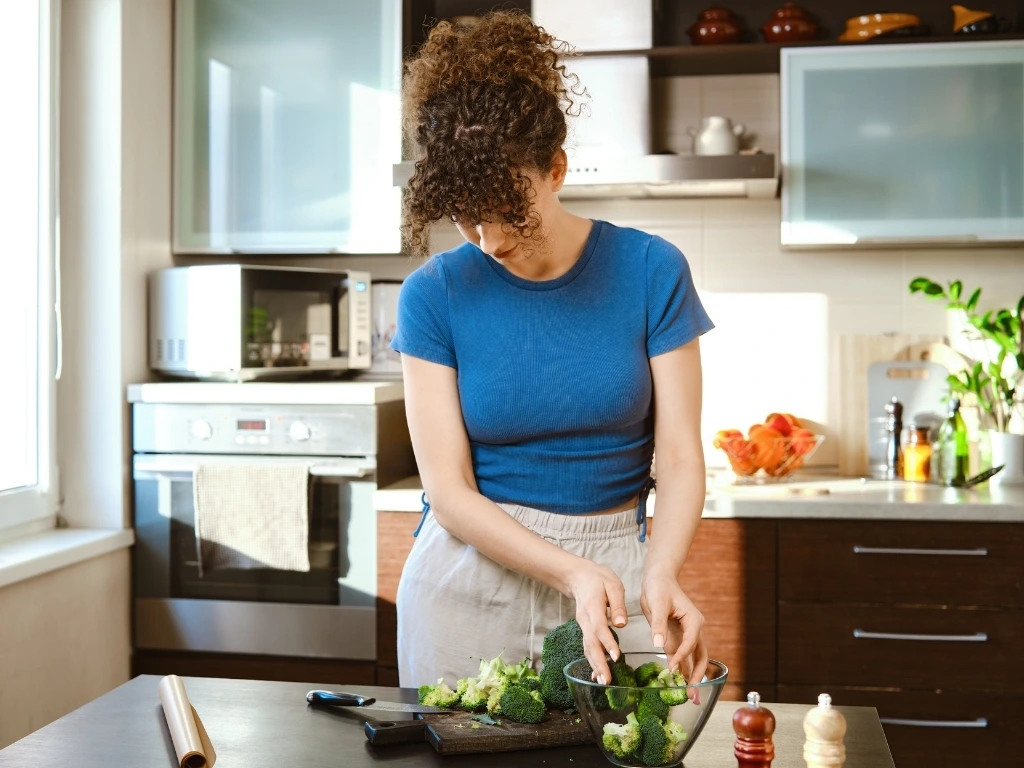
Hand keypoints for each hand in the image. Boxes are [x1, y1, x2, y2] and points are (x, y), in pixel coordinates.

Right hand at [566, 561, 627, 685]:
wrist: (578, 576)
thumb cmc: (598, 579)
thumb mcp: (612, 584)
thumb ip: (617, 604)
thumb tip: (621, 624)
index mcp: (593, 606)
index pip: (599, 627)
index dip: (607, 643)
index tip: (617, 657)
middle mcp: (585, 619)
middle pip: (591, 643)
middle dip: (599, 663)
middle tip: (607, 680)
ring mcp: (582, 625)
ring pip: (587, 648)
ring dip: (595, 665)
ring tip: (603, 682)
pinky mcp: (585, 629)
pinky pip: (587, 646)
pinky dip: (591, 661)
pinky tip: (597, 674)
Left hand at [640, 570, 707, 684]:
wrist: (658, 579)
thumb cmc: (659, 588)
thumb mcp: (658, 604)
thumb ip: (658, 625)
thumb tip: (658, 645)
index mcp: (694, 620)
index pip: (691, 643)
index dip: (682, 656)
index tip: (672, 668)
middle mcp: (695, 630)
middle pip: (701, 657)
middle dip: (698, 676)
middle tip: (693, 695)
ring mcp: (688, 635)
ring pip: (695, 659)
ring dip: (693, 677)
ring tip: (691, 696)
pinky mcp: (678, 638)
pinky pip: (683, 656)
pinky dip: (683, 670)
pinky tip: (680, 683)